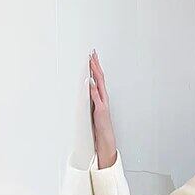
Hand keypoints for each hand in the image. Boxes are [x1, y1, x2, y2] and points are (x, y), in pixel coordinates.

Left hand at [88, 49, 116, 167]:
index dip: (95, 67)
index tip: (92, 57)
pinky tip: (90, 82)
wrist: (106, 140)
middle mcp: (103, 99)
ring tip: (92, 62)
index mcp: (101, 98)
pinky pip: (97, 98)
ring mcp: (103, 104)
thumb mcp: (95, 110)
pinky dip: (94, 89)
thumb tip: (88, 87)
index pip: (98, 79)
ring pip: (99, 85)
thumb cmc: (101, 128)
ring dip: (96, 73)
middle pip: (100, 78)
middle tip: (93, 54)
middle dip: (96, 65)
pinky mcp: (101, 111)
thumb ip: (93, 99)